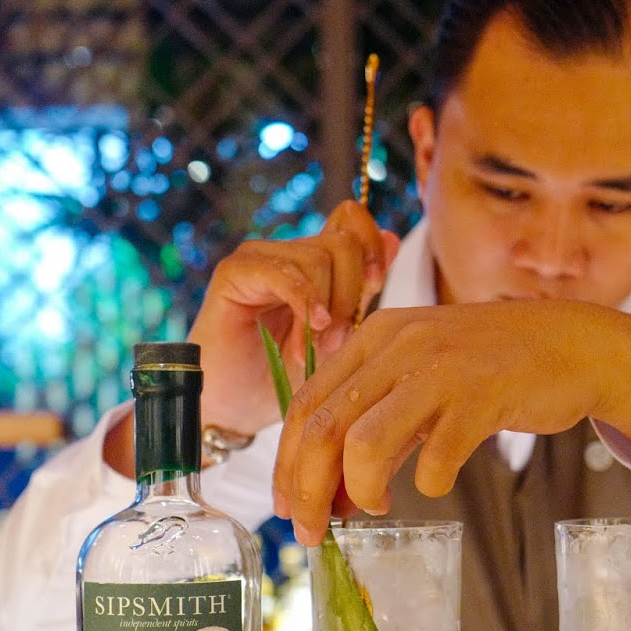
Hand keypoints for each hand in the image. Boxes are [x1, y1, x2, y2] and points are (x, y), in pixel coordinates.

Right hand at [187, 200, 400, 435]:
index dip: (371, 245)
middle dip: (350, 293)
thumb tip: (394, 239)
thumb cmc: (286, 376)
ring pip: (318, 258)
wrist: (237, 408)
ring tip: (314, 347)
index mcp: (314, 262)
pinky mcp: (235, 272)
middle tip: (338, 338)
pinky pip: (283, 273)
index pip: (351, 221)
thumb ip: (361, 289)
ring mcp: (260, 258)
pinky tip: (308, 331)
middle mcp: (287, 252)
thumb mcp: (338, 334)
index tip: (375, 285)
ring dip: (326, 308)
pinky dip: (303, 302)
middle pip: (342, 242)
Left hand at [272, 301, 630, 544]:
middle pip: (324, 428)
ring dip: (360, 490)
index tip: (287, 510)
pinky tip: (435, 482)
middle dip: (308, 491)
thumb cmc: (487, 369)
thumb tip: (330, 494)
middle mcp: (398, 344)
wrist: (570, 343)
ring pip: (365, 442)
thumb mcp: (419, 377)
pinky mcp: (483, 394)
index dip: (286, 465)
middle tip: (312, 533)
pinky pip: (436, 456)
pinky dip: (429, 482)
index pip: (305, 405)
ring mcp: (440, 367)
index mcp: (373, 337)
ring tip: (376, 505)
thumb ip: (374, 423)